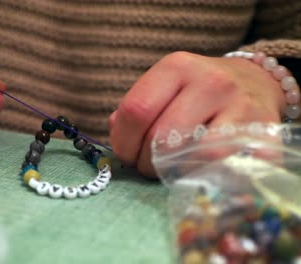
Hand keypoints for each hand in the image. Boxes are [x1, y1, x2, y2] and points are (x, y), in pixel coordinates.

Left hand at [108, 51, 284, 175]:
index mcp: (176, 67)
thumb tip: (116, 133)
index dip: (123, 142)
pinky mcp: (264, 132)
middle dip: (145, 163)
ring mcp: (240, 105)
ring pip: (194, 156)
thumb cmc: (196, 92)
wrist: (252, 82)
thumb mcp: (164, 87)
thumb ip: (136, 109)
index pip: (135, 110)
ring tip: (170, 171)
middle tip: (147, 167)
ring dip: (175, 174)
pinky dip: (206, 175)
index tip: (126, 155)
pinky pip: (225, 167)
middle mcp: (210, 81)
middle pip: (161, 137)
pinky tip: (199, 171)